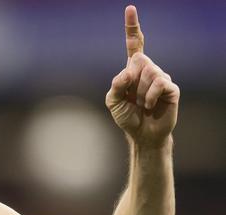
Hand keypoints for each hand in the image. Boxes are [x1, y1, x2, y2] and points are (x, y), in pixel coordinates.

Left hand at [105, 5, 179, 146]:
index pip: (135, 44)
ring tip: (142, 104)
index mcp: (133, 70)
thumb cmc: (127, 116)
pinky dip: (149, 97)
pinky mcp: (171, 88)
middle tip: (133, 98)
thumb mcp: (112, 101)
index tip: (130, 9)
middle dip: (131, 81)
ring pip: (149, 72)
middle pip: (139, 60)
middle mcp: (149, 70)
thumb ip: (115, 84)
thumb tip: (129, 70)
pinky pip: (159, 83)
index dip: (132, 28)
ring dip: (140, 93)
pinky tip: (149, 106)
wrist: (141, 134)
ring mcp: (162, 77)